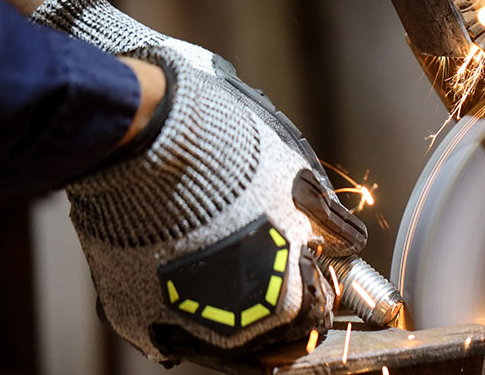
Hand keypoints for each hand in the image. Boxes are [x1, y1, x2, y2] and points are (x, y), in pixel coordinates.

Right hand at [32, 0, 366, 364]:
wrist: (148, 142)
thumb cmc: (229, 157)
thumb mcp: (298, 181)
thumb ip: (329, 223)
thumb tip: (350, 241)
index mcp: (284, 300)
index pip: (315, 318)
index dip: (315, 288)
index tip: (305, 266)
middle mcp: (234, 329)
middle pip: (269, 337)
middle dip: (273, 304)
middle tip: (262, 264)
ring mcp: (179, 329)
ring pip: (217, 342)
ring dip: (227, 314)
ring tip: (221, 270)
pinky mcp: (134, 317)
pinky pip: (164, 332)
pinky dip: (175, 314)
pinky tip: (180, 280)